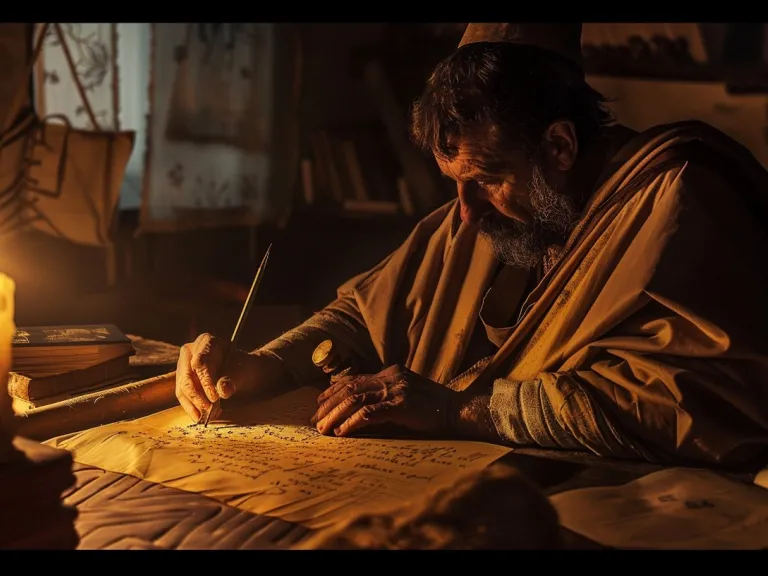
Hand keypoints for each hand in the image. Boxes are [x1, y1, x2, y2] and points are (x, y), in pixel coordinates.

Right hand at [175, 332, 286, 422]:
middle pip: (187, 376)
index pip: (201, 362)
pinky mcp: (183, 379)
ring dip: (194, 405)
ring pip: (182, 388)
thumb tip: (223, 390)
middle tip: (208, 411)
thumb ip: (232, 380)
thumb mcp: (242, 373)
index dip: (206, 381)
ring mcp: (185, 365)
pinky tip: (202, 416)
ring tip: (208, 416)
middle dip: (197, 396)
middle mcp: (191, 351)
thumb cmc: (242, 368)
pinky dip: (192, 408)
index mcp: (207, 341)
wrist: (242, 373)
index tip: (214, 397)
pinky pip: (183, 396)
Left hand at [309, 365, 455, 436]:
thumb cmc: (434, 412)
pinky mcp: (402, 404)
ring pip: (355, 398)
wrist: (461, 413)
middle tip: (314, 421)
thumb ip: (385, 400)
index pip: (355, 379)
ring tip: (323, 429)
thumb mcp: (406, 399)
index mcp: (392, 372)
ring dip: (335, 415)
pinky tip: (342, 432)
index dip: (333, 391)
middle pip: (350, 387)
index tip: (319, 405)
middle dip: (329, 405)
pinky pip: (370, 413)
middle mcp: (392, 376)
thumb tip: (356, 415)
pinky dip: (352, 422)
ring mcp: (397, 389)